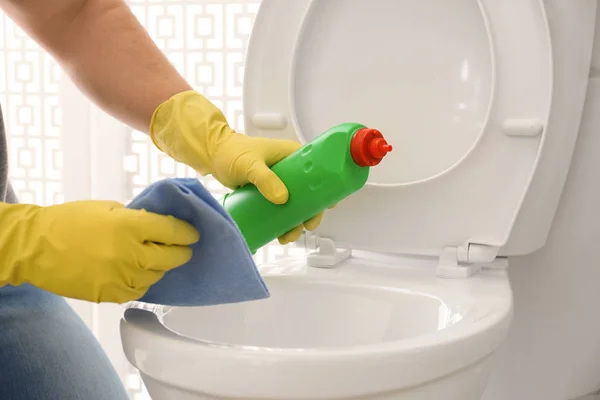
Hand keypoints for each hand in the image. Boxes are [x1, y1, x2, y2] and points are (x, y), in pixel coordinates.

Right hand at [0, 201, 198, 302]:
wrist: (35, 247)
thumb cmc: (69, 221)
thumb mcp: (108, 209)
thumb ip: (136, 218)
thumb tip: (158, 226)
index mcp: (129, 226)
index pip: (172, 231)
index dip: (187, 233)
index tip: (193, 234)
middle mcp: (129, 253)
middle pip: (171, 257)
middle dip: (182, 252)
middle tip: (184, 249)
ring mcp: (120, 277)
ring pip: (157, 276)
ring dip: (160, 267)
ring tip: (157, 260)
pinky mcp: (110, 294)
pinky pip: (138, 290)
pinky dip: (143, 281)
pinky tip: (138, 272)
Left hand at [150, 90, 326, 242]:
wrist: (213, 155)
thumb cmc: (232, 152)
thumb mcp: (250, 164)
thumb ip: (265, 179)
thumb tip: (283, 199)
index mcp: (293, 156)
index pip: (317, 172)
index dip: (325, 190)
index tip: (327, 207)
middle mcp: (290, 170)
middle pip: (308, 194)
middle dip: (309, 213)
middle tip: (304, 227)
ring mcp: (279, 183)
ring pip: (295, 205)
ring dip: (295, 222)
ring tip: (287, 237)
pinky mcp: (268, 193)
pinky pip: (280, 209)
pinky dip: (282, 222)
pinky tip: (279, 234)